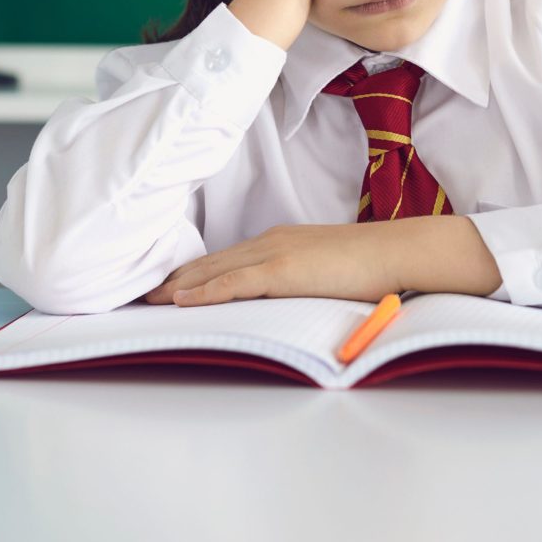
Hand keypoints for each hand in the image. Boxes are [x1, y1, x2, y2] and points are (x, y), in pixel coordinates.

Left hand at [143, 224, 404, 305]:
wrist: (396, 252)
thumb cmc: (371, 266)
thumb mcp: (326, 270)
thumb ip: (302, 280)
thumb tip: (291, 299)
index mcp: (281, 241)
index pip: (226, 258)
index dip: (194, 272)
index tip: (169, 285)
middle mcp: (271, 241)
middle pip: (211, 261)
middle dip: (176, 278)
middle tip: (144, 293)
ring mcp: (275, 253)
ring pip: (214, 270)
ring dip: (179, 285)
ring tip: (151, 299)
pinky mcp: (282, 269)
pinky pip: (233, 283)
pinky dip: (204, 292)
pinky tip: (181, 300)